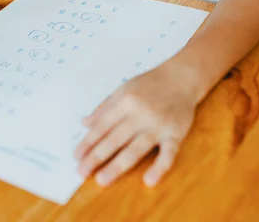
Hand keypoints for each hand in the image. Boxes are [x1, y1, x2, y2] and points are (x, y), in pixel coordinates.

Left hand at [75, 65, 198, 186]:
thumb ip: (104, 108)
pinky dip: (159, 167)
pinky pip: (168, 153)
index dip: (88, 142)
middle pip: (115, 139)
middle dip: (96, 157)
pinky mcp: (176, 133)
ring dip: (117, 166)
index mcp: (125, 101)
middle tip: (82, 172)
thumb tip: (84, 123)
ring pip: (135, 149)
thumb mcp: (123, 89)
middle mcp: (140, 113)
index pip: (102, 126)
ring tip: (102, 180)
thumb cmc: (150, 84)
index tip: (76, 157)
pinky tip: (148, 181)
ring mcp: (159, 125)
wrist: (182, 77)